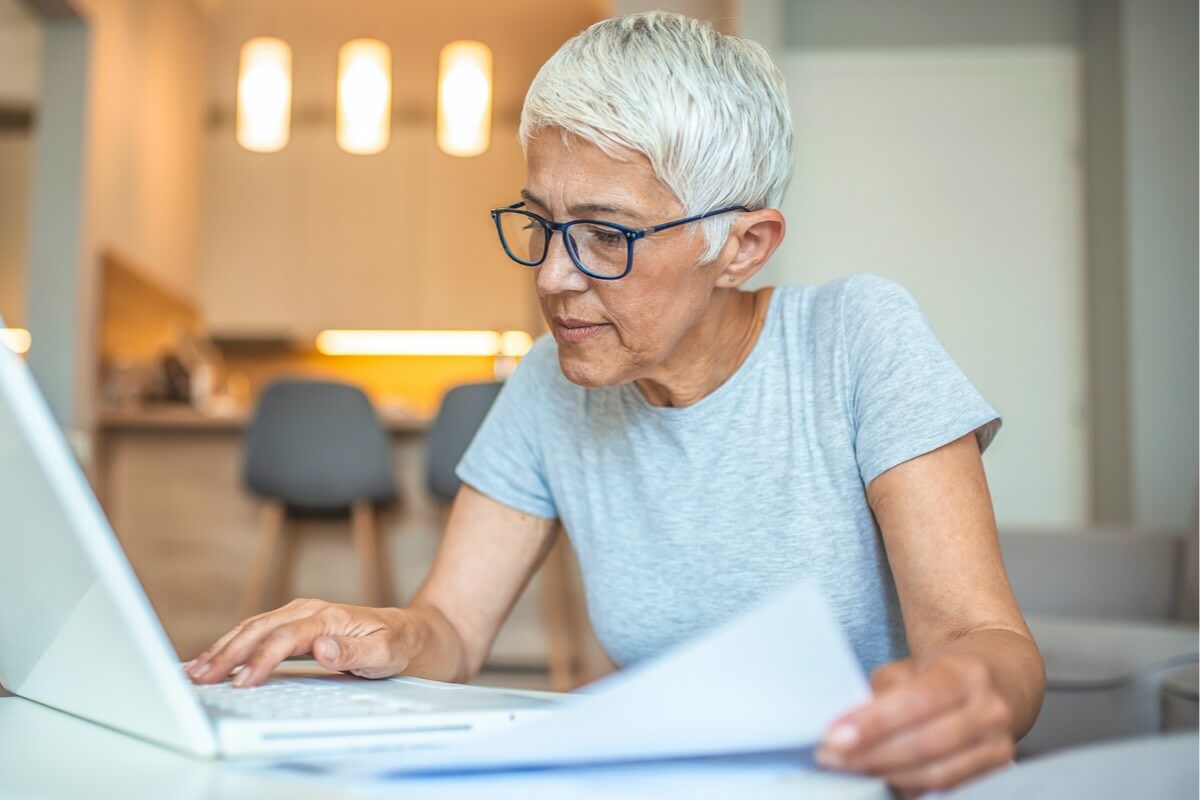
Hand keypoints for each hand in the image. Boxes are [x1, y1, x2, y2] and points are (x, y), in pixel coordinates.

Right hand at [185, 598, 425, 687]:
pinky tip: (216, 658)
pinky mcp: (299, 626)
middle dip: (227, 652)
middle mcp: (312, 611)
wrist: (420, 635)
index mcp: (330, 617)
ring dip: (223, 647)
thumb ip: (355, 653)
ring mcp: (303, 616)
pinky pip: (260, 632)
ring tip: (195, 670)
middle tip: (198, 678)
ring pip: (254, 628)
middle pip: (260, 629)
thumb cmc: (405, 645)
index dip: (260, 660)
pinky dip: (234, 644)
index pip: (285, 639)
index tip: (240, 682)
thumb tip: (322, 649)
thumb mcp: (389, 653)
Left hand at [815, 654, 1014, 796]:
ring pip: (936, 773)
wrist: (1001, 678)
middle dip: (871, 754)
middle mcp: (989, 710)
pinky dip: (909, 786)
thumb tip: (848, 723)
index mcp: (966, 673)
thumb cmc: (946, 672)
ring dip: (886, 774)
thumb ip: (885, 690)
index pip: (917, 700)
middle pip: (926, 744)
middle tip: (831, 755)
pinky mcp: (997, 770)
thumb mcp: (914, 665)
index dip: (874, 722)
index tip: (834, 734)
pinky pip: (947, 787)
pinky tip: (881, 777)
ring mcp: (998, 744)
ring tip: (849, 767)